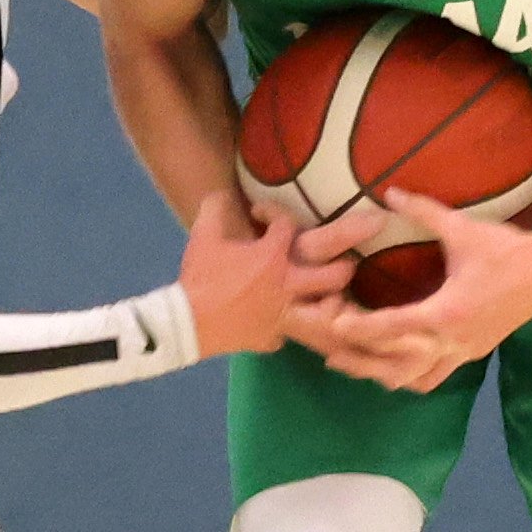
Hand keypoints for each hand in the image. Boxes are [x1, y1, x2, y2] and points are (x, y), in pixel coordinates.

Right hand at [174, 194, 349, 356]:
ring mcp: (284, 316)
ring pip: (327, 315)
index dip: (275, 213)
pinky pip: (289, 333)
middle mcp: (288, 285)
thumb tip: (223, 194)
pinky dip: (285, 326)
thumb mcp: (204, 235)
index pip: (288, 224)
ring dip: (332, 307)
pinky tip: (279, 322)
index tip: (260, 215)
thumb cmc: (200, 277)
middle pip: (336, 275)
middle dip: (344, 265)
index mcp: (272, 256)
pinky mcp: (273, 338)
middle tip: (341, 262)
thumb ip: (216, 207)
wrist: (187, 323)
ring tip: (331, 302)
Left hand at [309, 189, 531, 392]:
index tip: (331, 323)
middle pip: (396, 366)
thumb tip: (388, 191)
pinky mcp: (471, 354)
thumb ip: (423, 211)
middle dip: (360, 360)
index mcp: (447, 312)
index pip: (392, 328)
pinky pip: (433, 376)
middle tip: (328, 350)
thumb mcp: (463, 229)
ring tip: (350, 361)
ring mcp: (464, 352)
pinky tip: (388, 363)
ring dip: (382, 373)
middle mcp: (453, 340)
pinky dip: (408, 375)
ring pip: (414, 379)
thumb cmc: (505, 248)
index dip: (358, 328)